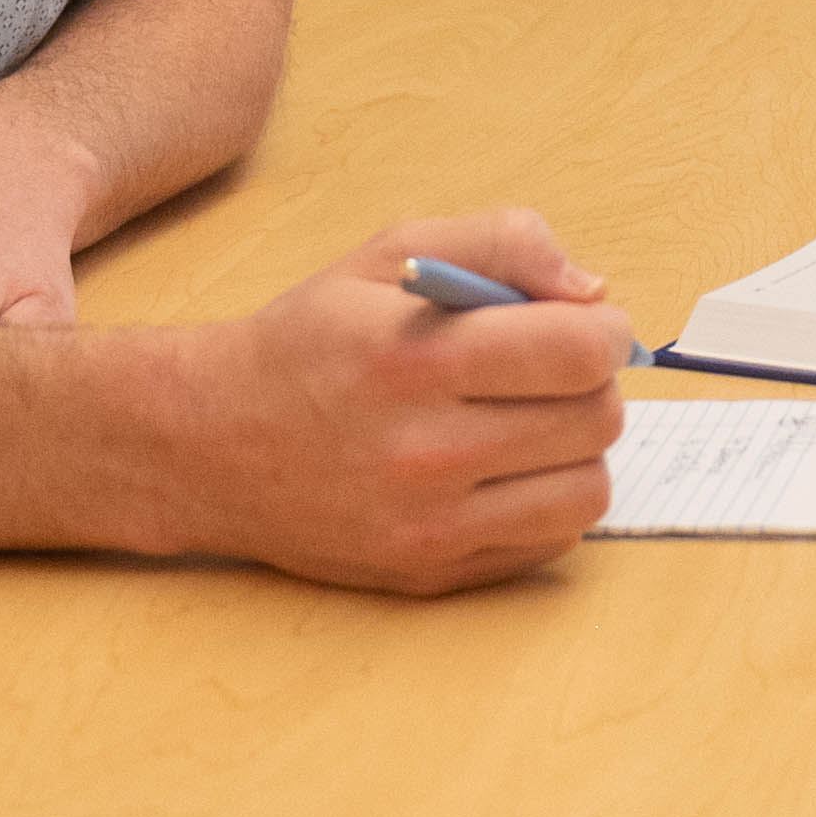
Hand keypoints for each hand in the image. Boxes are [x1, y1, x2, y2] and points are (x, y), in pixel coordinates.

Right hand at [136, 213, 631, 593]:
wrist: (211, 443)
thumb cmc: (308, 343)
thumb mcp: (387, 255)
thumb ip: (501, 243)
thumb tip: (593, 291)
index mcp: (413, 360)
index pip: (576, 354)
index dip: (604, 332)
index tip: (587, 326)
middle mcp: (423, 452)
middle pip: (595, 421)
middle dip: (591, 385)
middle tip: (552, 372)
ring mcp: (428, 525)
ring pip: (588, 491)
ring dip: (577, 450)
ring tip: (530, 422)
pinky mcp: (431, 573)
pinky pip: (551, 540)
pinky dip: (547, 502)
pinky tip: (502, 471)